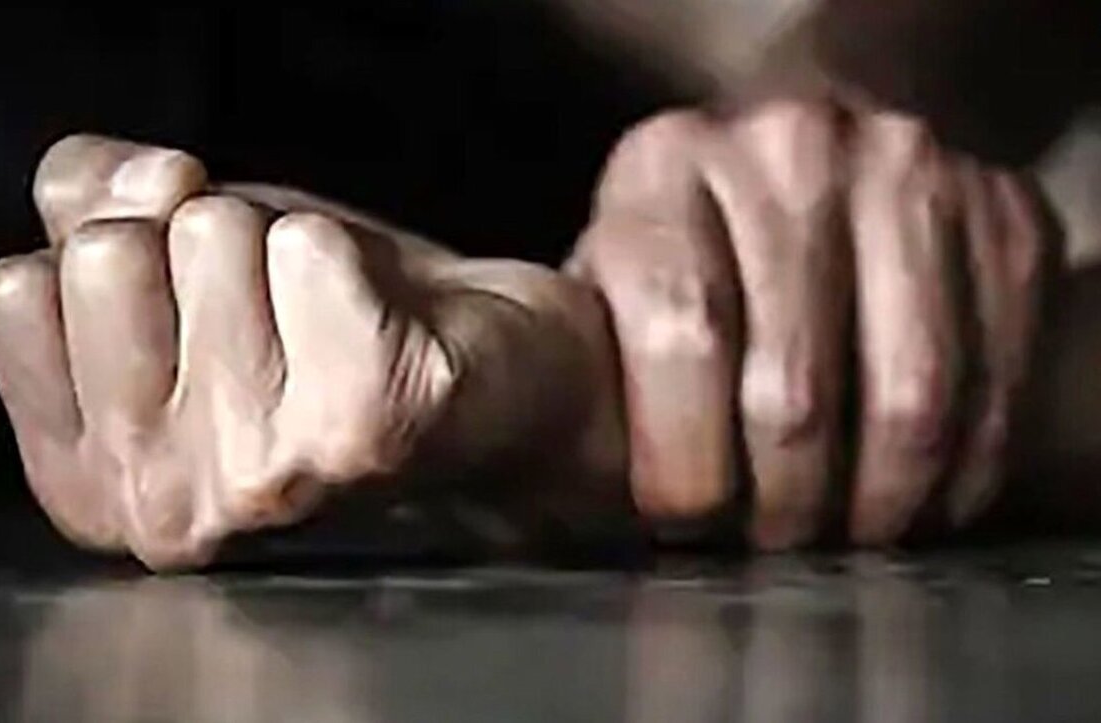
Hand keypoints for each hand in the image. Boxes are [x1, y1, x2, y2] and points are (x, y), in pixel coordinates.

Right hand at [0, 135, 626, 568]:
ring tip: (330, 325)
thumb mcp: (169, 259)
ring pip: (213, 236)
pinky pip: (309, 248)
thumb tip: (146, 187)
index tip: (187, 301)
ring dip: (280, 248)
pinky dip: (350, 257)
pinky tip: (383, 329)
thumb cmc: (320, 325)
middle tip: (274, 313)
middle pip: (109, 255)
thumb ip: (88, 198)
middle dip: (199, 242)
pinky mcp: (363, 430)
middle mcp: (163, 507)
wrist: (492, 379)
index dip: (113, 250)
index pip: (19, 289)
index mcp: (90, 481)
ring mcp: (263, 479)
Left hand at [568, 98, 1050, 548]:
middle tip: (767, 542)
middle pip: (793, 386)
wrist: (796, 159)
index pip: (681, 334)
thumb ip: (583, 371)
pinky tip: (915, 498)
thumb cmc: (685, 256)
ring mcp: (905, 169)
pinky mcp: (999, 209)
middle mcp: (788, 148)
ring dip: (873, 503)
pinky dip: (958, 467)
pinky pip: (992, 378)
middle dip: (779, 505)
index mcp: (664, 165)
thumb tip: (556, 488)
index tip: (685, 521)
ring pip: (907, 396)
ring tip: (838, 532)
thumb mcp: (604, 288)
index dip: (684, 461)